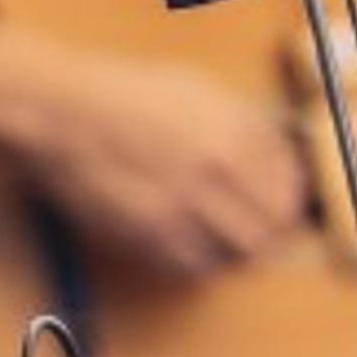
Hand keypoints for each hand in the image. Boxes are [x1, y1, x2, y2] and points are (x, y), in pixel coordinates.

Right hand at [11, 46, 308, 279]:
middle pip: (274, 223)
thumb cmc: (125, 96)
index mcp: (233, 130)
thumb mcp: (198, 91)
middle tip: (270, 231)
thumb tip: (276, 152)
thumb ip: (242, 123)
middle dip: (276, 229)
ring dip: (243, 250)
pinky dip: (203, 261)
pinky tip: (195, 244)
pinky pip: (196, 265)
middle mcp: (214, 169)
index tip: (289, 200)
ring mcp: (182, 205)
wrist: (63, 114)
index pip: (290, 180)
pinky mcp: (149, 234)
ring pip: (242, 251)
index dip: (293, 195)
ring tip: (235, 241)